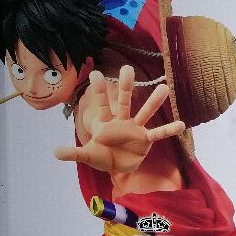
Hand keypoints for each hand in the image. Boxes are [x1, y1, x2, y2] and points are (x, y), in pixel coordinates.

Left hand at [54, 66, 184, 172]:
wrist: (117, 167)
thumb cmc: (102, 156)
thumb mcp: (86, 156)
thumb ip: (73, 153)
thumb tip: (54, 152)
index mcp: (106, 123)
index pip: (101, 104)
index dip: (99, 91)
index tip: (96, 73)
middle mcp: (122, 122)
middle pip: (124, 101)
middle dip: (125, 87)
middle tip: (127, 69)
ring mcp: (135, 129)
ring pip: (145, 112)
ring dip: (154, 101)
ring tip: (164, 87)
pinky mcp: (145, 140)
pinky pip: (158, 134)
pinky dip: (168, 130)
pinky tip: (181, 124)